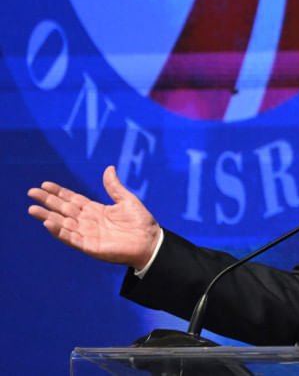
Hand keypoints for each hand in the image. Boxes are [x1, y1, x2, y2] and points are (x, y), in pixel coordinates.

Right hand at [27, 165, 159, 270]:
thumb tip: (109, 168)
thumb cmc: (141, 222)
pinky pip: (71, 238)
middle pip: (64, 210)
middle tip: (31, 192)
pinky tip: (48, 224)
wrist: (151, 242)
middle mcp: (89, 222)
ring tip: (32, 209)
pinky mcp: (90, 246)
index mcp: (96, 210)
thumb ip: (114, 187)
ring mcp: (88, 234)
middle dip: (48, 202)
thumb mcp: (127, 200)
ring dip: (48, 217)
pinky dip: (59, 232)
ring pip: (63, 224)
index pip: (73, 199)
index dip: (59, 192)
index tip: (45, 184)